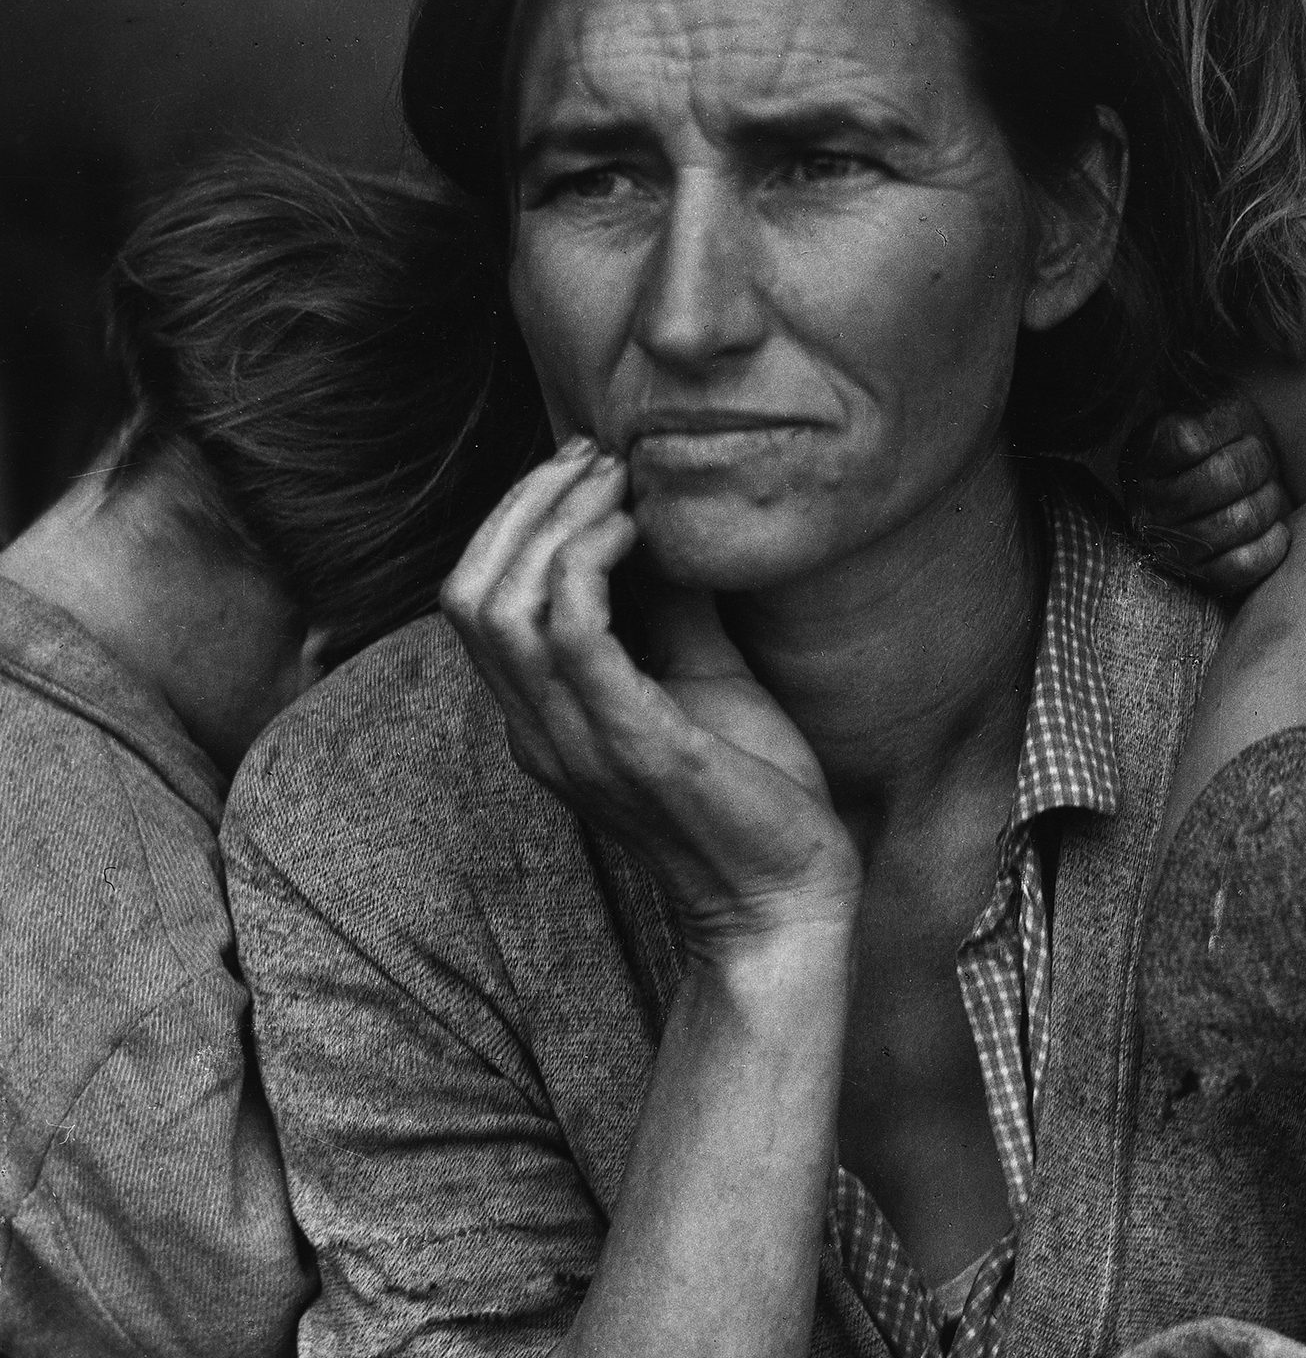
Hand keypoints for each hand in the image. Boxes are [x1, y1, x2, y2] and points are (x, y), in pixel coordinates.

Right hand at [442, 439, 860, 954]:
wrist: (787, 899)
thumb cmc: (750, 796)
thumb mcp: (702, 680)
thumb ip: (669, 609)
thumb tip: (666, 521)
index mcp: (542, 719)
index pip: (472, 601)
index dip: (513, 519)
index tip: (585, 467)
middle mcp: (538, 732)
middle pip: (466, 591)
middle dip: (523, 503)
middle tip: (596, 458)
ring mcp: (575, 741)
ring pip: (500, 603)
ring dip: (554, 519)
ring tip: (617, 481)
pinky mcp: (630, 744)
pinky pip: (571, 632)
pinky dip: (591, 561)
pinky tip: (639, 531)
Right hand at [1123, 397, 1291, 596]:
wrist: (1221, 488)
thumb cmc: (1220, 444)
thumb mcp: (1209, 410)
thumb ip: (1206, 412)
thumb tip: (1196, 440)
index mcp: (1143, 458)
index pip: (1190, 439)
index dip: (1227, 429)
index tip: (1233, 430)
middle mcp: (1147, 507)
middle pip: (1225, 475)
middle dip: (1258, 462)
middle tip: (1260, 461)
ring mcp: (1170, 548)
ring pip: (1240, 520)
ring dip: (1269, 500)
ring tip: (1266, 491)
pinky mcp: (1199, 579)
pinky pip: (1245, 564)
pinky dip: (1273, 543)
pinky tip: (1274, 527)